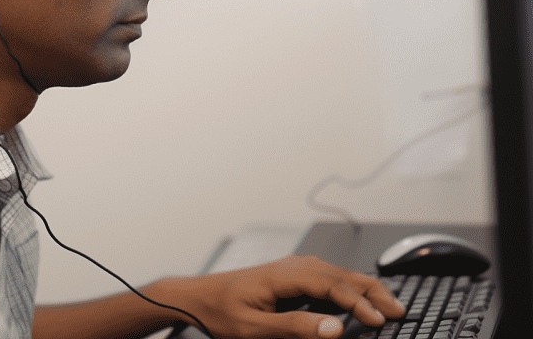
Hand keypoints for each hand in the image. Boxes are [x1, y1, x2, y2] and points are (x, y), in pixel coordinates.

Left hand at [173, 254, 405, 338]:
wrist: (197, 297)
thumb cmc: (221, 312)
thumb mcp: (256, 329)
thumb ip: (296, 327)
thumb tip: (335, 328)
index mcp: (284, 275)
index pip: (332, 285)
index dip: (358, 302)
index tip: (380, 319)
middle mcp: (291, 266)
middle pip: (339, 274)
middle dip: (370, 289)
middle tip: (398, 307)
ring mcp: (290, 268)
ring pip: (334, 272)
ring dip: (361, 285)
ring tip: (385, 300)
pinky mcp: (288, 275)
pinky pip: (324, 274)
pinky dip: (345, 283)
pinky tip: (354, 291)